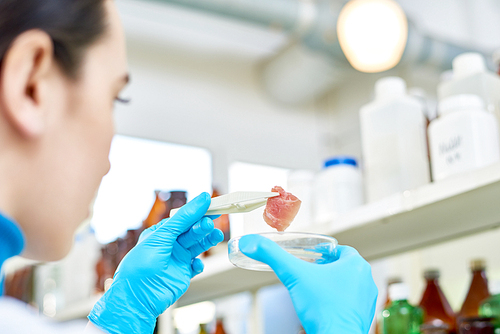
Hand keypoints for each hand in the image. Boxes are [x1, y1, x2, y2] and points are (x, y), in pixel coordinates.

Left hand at [88, 192, 223, 333]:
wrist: (137, 299)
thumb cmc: (141, 265)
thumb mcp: (162, 236)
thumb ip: (183, 218)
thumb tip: (202, 199)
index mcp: (161, 233)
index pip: (183, 218)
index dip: (197, 211)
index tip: (212, 204)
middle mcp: (170, 245)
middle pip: (192, 231)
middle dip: (203, 226)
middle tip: (211, 223)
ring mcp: (177, 260)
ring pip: (197, 246)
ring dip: (207, 241)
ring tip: (217, 236)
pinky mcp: (183, 274)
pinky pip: (196, 266)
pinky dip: (200, 264)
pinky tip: (198, 263)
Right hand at [239, 235, 377, 333]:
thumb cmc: (322, 309)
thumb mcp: (292, 275)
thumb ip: (272, 255)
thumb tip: (251, 242)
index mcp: (356, 265)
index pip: (341, 250)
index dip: (325, 253)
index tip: (313, 256)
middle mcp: (366, 280)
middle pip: (344, 267)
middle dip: (327, 269)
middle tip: (311, 273)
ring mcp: (367, 300)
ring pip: (348, 285)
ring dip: (333, 285)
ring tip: (315, 290)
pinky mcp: (364, 317)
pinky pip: (350, 303)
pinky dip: (337, 302)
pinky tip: (323, 307)